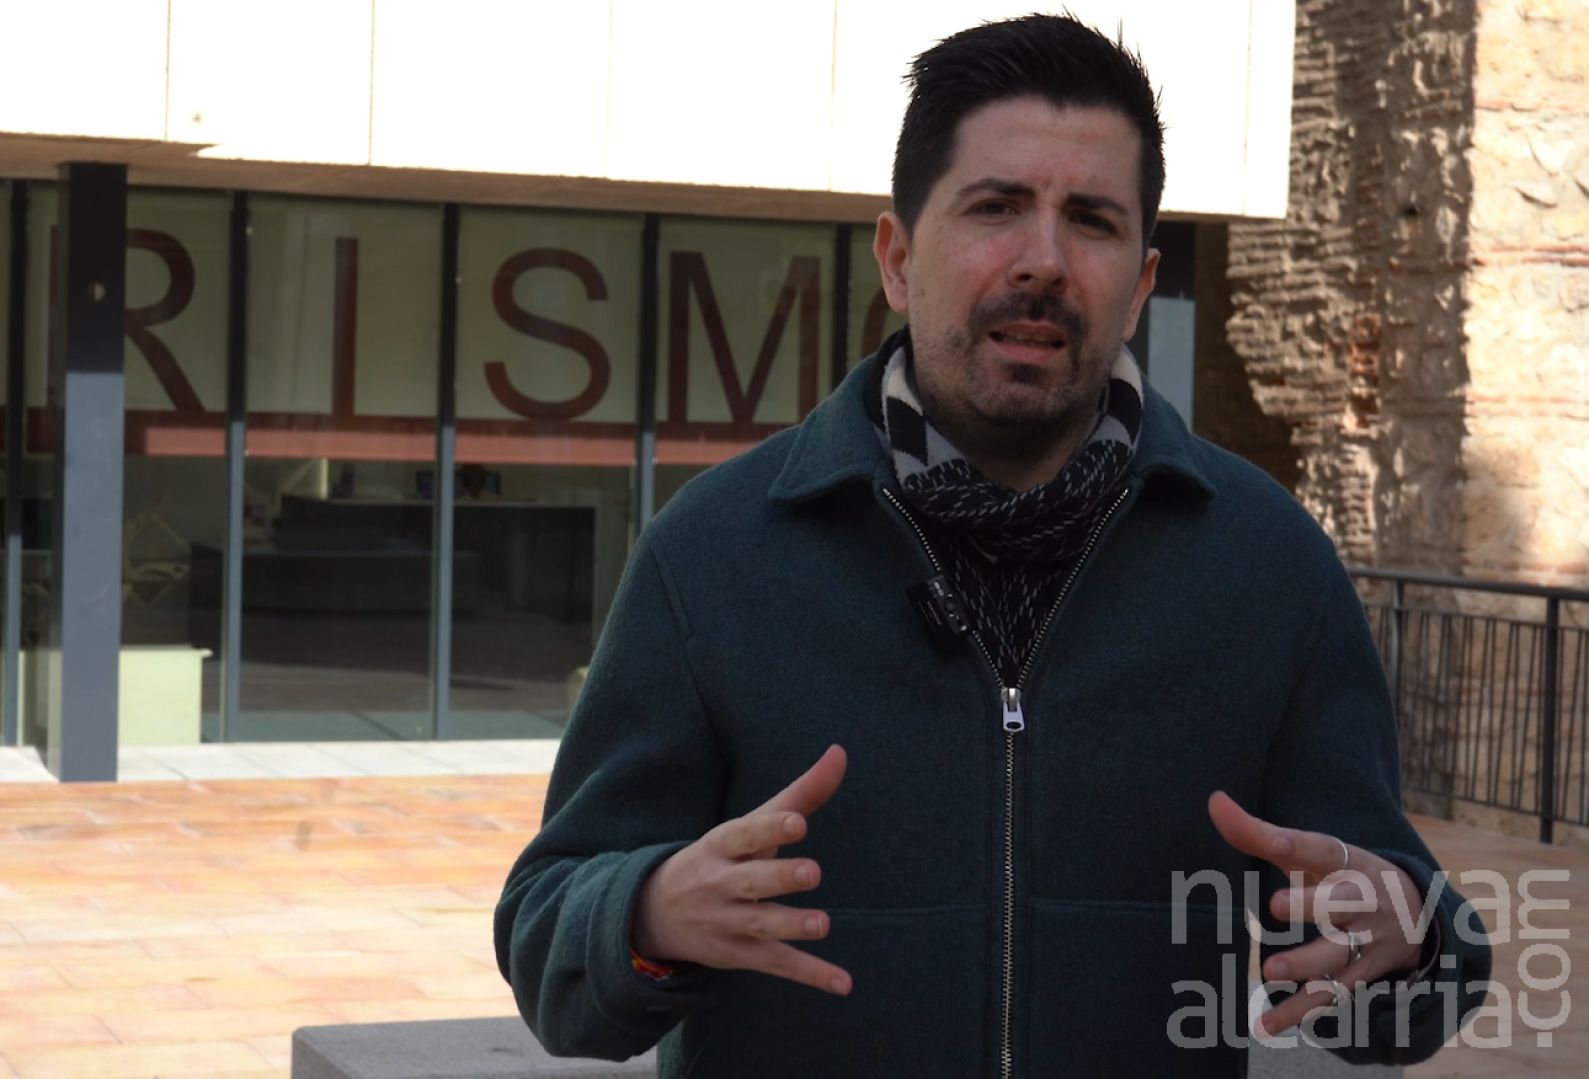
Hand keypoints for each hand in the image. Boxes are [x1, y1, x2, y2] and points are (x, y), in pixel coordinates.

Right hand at [633, 745, 851, 994]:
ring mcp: (727, 922)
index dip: (771, 829)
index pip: (746, 834)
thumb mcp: (750, 825)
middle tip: (812, 872)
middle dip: (779, 877)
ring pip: (759, 925)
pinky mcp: (739, 954)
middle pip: (750, 881)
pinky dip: (810, 974)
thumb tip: (841, 753)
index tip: (799, 823)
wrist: (656, 911)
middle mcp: (720, 883)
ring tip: (822, 924)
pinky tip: (843, 983)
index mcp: (722, 844)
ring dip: (790, 926)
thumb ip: (800, 793)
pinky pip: (776, 963)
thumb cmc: (723, 857)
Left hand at [1207, 792, 1425, 1036]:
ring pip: (1336, 958)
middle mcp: (1359, 901)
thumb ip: (1260, 833)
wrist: (1416, 913)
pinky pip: (1330, 996)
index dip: (1293, 849)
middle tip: (1274, 907)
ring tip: (1269, 973)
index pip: (1319, 850)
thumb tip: (1214, 801)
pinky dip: (1298, 1013)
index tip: (1271, 856)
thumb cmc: (1345, 873)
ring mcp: (1362, 941)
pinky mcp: (1358, 976)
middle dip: (1311, 907)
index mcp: (1345, 862)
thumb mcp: (1313, 851)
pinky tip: (1265, 1026)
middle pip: (1340, 904)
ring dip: (1304, 968)